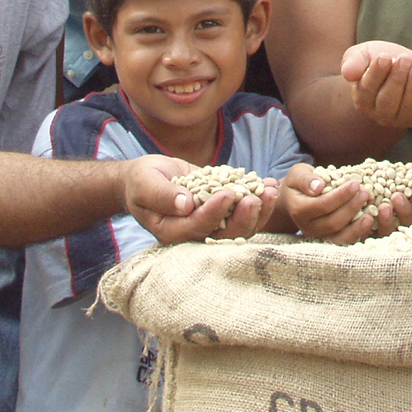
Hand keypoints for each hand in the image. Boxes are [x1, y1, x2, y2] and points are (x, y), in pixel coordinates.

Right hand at [124, 154, 275, 243]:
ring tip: (271, 190)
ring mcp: (210, 222)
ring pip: (239, 225)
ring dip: (258, 210)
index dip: (215, 213)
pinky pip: (243, 210)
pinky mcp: (221, 210)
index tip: (228, 193)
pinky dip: (259, 198)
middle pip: (225, 234)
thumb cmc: (141, 181)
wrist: (147, 177)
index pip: (198, 227)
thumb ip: (162, 194)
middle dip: (245, 217)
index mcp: (172, 232)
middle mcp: (194, 232)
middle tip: (258, 196)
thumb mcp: (144, 182)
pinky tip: (271, 183)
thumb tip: (186, 204)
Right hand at [281, 164, 411, 243]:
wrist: (295, 200)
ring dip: (357, 226)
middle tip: (366, 193)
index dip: (340, 196)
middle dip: (352, 208)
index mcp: (299, 210)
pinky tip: (369, 221)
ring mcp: (318, 237)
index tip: (355, 184)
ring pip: (339, 238)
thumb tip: (319, 186)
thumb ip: (305, 179)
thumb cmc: (300, 183)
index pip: (322, 205)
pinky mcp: (328, 241)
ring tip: (371, 211)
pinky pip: (345, 242)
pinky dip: (358, 234)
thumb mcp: (298, 174)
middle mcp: (307, 228)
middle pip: (333, 222)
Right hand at [342, 42, 411, 130]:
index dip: (376, 74)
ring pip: (408, 106)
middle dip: (397, 79)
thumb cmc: (381, 59)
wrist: (405, 64)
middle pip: (388, 101)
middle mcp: (381, 115)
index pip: (367, 89)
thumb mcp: (364, 54)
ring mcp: (403, 118)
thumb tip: (348, 73)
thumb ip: (353, 61)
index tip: (384, 57)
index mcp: (363, 100)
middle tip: (405, 59)